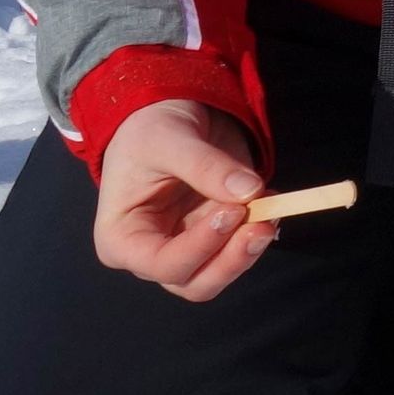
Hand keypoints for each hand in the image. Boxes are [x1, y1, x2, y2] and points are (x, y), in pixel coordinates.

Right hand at [92, 101, 270, 301]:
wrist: (166, 112)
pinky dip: (258, 232)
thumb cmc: (149, 129)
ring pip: (222, 272)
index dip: (202, 246)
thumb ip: (206, 166)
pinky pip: (239, 249)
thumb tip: (250, 191)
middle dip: (232, 259)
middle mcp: (152, 255)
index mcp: (122, 239)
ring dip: (250, 248)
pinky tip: (271, 203)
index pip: (163, 264)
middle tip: (261, 224)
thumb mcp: (169, 139)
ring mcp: (187, 249)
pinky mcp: (215, 237)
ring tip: (271, 208)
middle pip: (196, 283)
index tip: (233, 211)